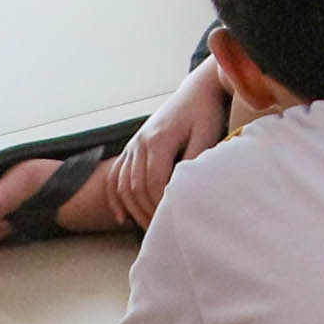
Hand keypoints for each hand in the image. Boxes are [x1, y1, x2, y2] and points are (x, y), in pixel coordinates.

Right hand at [102, 58, 234, 228]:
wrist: (197, 90)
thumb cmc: (206, 112)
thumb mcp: (208, 134)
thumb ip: (196, 160)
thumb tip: (186, 188)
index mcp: (158, 140)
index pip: (155, 182)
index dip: (162, 204)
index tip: (174, 220)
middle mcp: (140, 142)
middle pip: (136, 187)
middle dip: (147, 212)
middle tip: (162, 233)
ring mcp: (133, 144)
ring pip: (124, 184)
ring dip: (133, 209)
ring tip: (147, 229)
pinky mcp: (133, 145)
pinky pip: (116, 175)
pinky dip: (116, 198)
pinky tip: (121, 217)